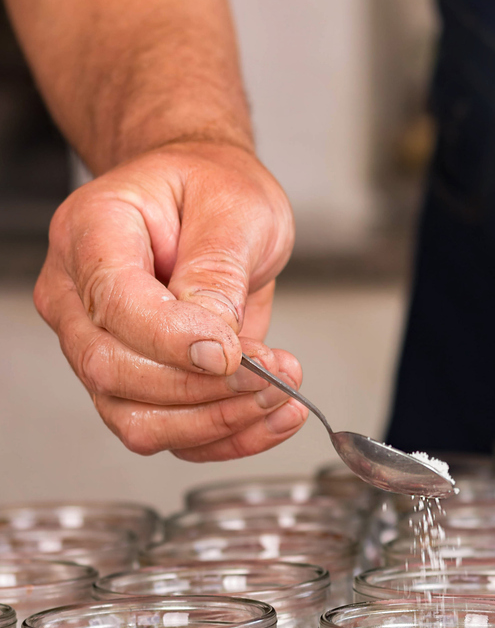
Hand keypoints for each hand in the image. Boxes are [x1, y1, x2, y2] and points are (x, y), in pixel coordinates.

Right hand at [34, 140, 306, 461]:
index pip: (115, 304)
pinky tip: (275, 418)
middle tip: (272, 373)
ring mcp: (100, 348)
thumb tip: (213, 343)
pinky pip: (171, 436)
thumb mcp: (233, 209)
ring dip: (219, 420)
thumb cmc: (211, 190)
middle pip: (114, 372)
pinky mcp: (136, 387)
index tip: (233, 350)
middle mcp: (80, 298)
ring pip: (138, 419)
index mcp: (92, 233)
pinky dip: (227, 438)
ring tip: (281, 391)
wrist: (208, 203)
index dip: (173, 339)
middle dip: (203, 389)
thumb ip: (217, 273)